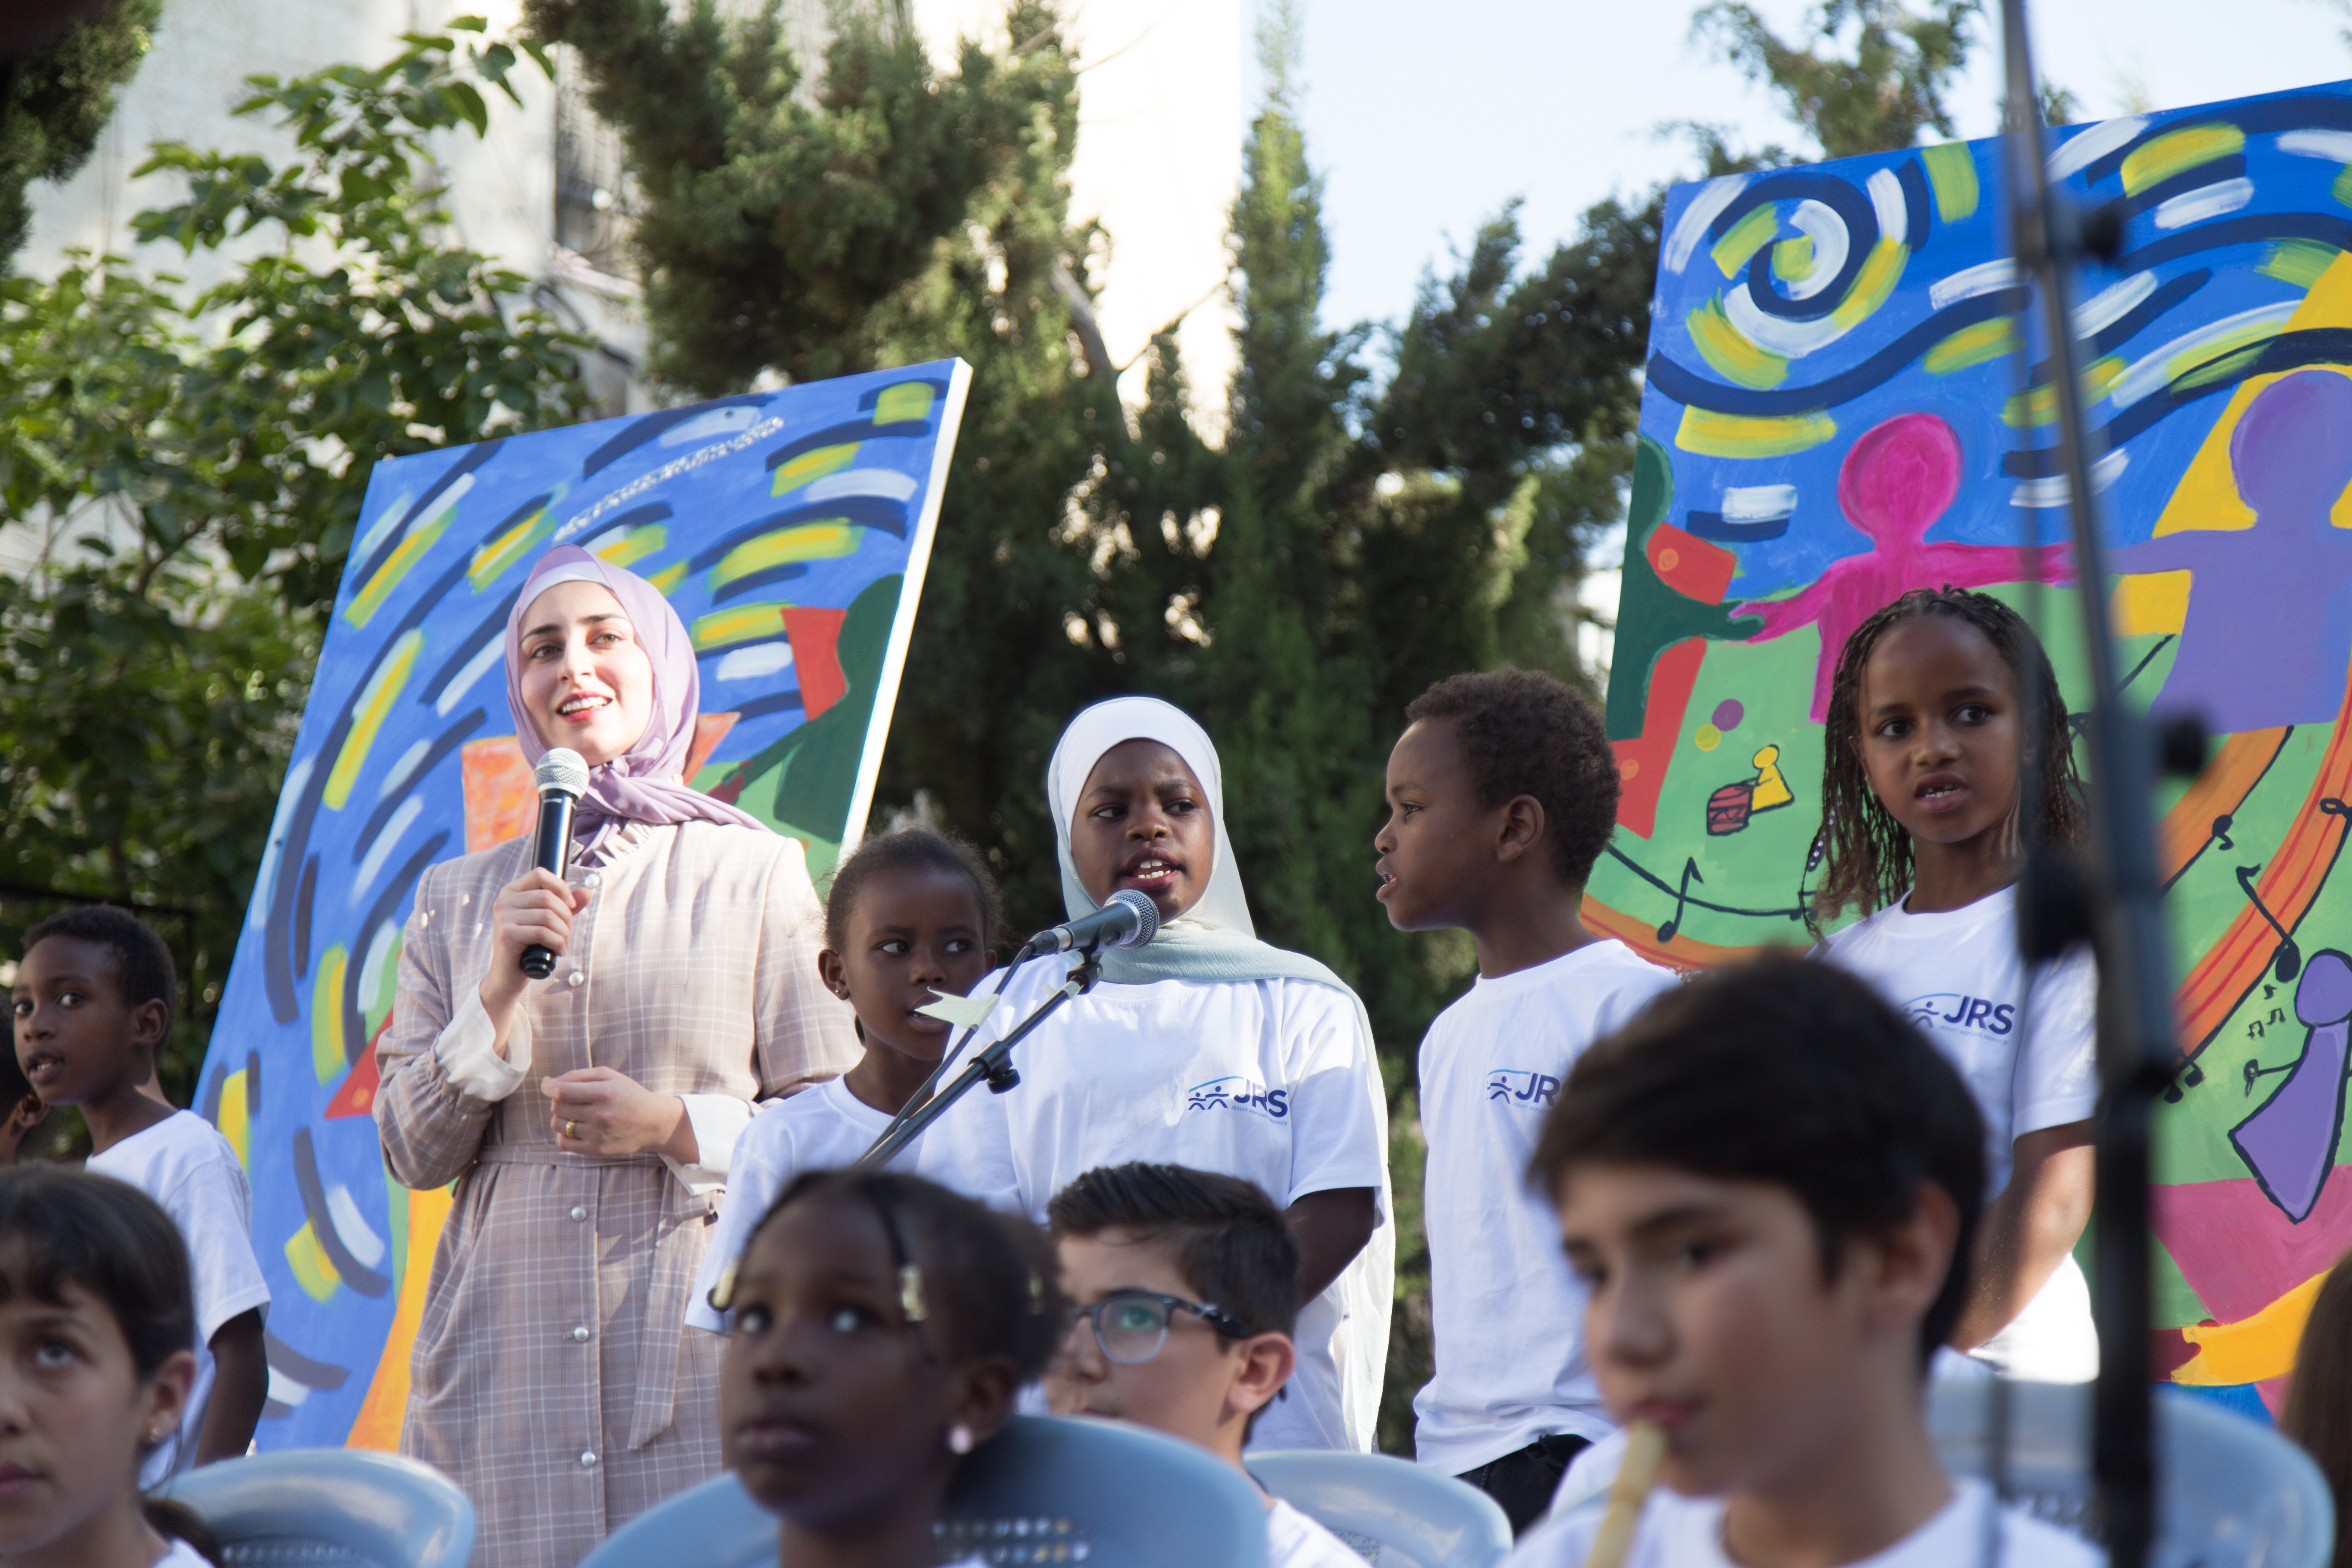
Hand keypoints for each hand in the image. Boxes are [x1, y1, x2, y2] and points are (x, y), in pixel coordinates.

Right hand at [480, 868, 590, 1020]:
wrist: (508, 974)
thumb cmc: (529, 945)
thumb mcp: (549, 921)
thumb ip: (567, 906)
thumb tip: (587, 893)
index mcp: (511, 891)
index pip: (540, 874)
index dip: (561, 887)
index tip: (570, 905)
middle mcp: (504, 901)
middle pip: (548, 897)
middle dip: (566, 916)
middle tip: (566, 932)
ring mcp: (503, 917)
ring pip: (548, 915)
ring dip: (563, 932)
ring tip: (563, 943)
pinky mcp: (506, 934)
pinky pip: (543, 932)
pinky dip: (558, 942)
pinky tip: (558, 951)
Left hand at [543, 1068, 695, 1161]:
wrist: (654, 1123)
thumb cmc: (629, 1094)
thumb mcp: (610, 1076)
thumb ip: (580, 1075)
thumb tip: (551, 1083)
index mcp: (604, 1093)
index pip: (562, 1091)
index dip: (548, 1087)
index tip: (547, 1084)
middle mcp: (601, 1115)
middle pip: (558, 1107)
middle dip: (558, 1100)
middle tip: (570, 1098)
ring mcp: (598, 1134)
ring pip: (558, 1125)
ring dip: (560, 1117)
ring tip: (574, 1113)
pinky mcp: (597, 1150)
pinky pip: (564, 1143)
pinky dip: (563, 1134)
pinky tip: (575, 1127)